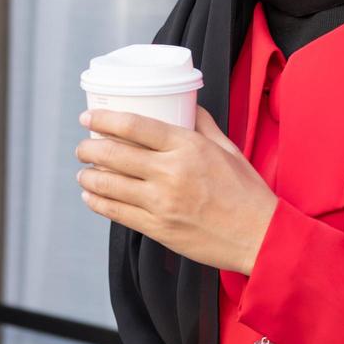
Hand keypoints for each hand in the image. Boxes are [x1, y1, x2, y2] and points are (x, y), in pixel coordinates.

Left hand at [74, 105, 278, 274]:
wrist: (260, 237)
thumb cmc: (247, 191)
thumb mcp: (228, 148)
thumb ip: (203, 125)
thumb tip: (186, 105)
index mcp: (187, 147)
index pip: (134, 126)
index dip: (104, 119)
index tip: (88, 117)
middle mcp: (170, 173)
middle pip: (114, 154)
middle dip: (89, 148)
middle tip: (83, 146)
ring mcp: (162, 203)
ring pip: (110, 185)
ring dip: (89, 176)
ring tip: (83, 171)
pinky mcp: (158, 229)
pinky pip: (118, 213)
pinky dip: (98, 202)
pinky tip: (91, 196)